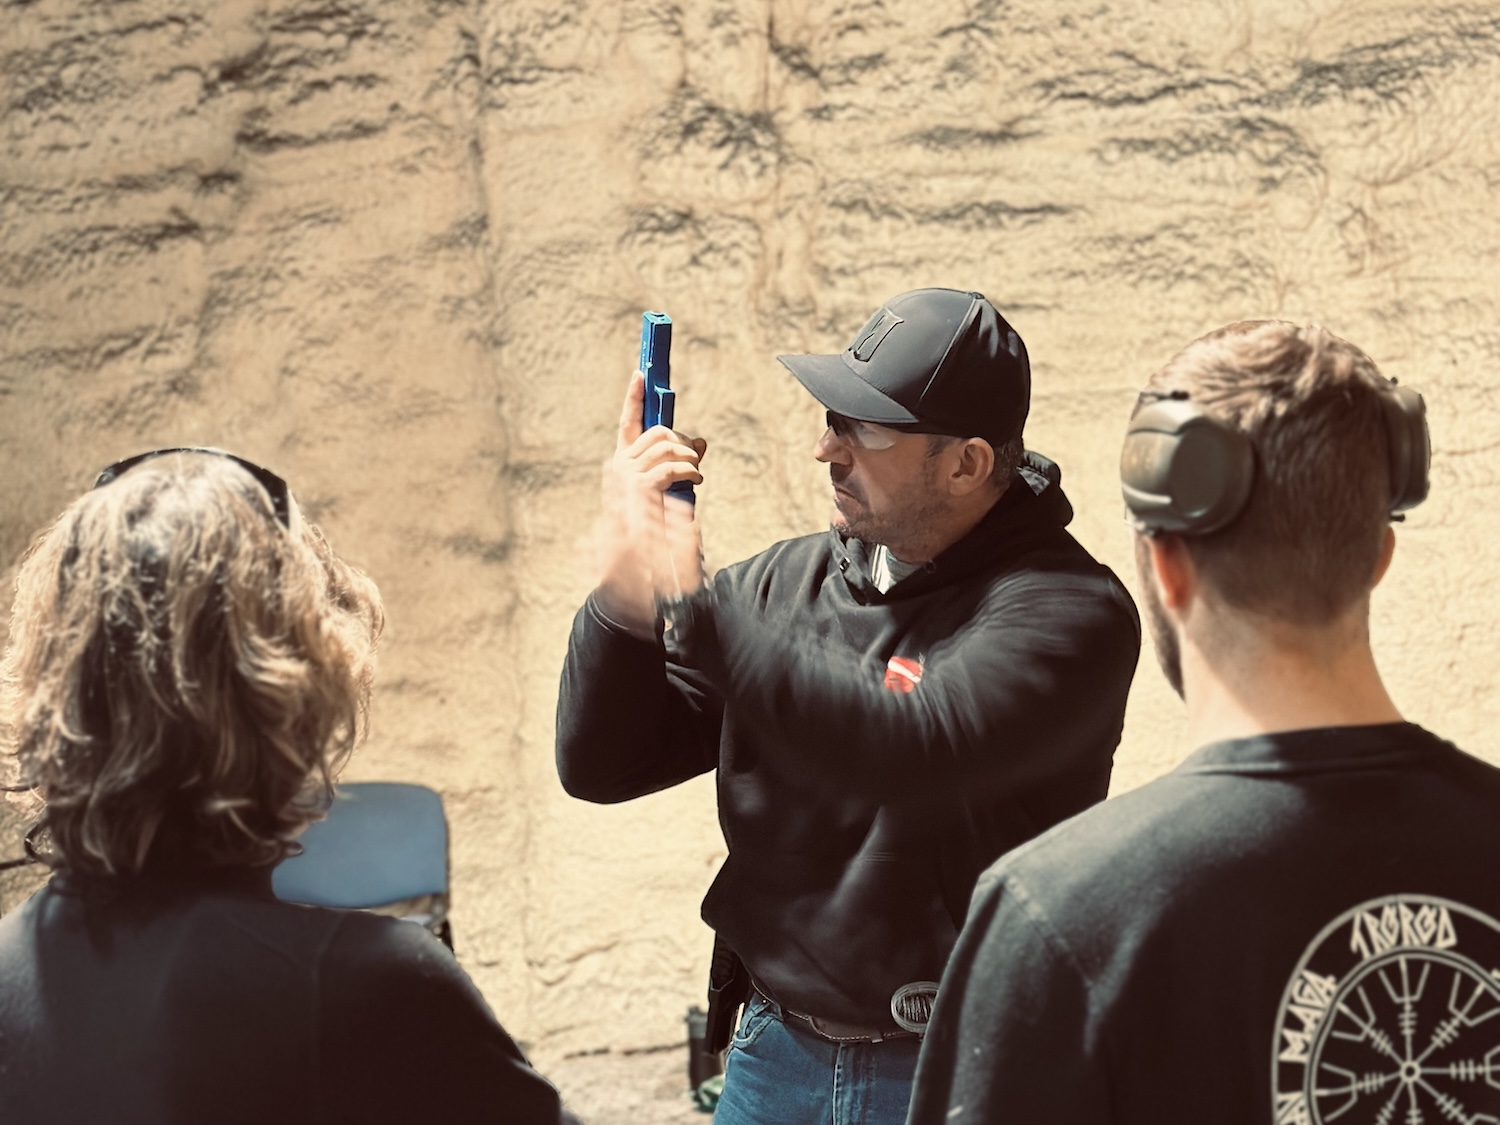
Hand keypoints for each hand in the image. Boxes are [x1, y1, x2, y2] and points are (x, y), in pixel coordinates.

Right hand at [587, 372, 706, 635]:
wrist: (637, 582)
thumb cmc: (651, 544)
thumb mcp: (668, 500)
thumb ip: (679, 468)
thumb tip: (701, 442)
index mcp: (620, 471)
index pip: (625, 426)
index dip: (632, 398)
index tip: (639, 373)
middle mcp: (617, 472)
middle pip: (655, 431)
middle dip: (680, 438)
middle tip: (695, 459)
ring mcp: (625, 483)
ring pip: (665, 446)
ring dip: (686, 457)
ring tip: (695, 474)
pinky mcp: (638, 494)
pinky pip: (670, 466)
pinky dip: (687, 470)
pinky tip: (695, 481)